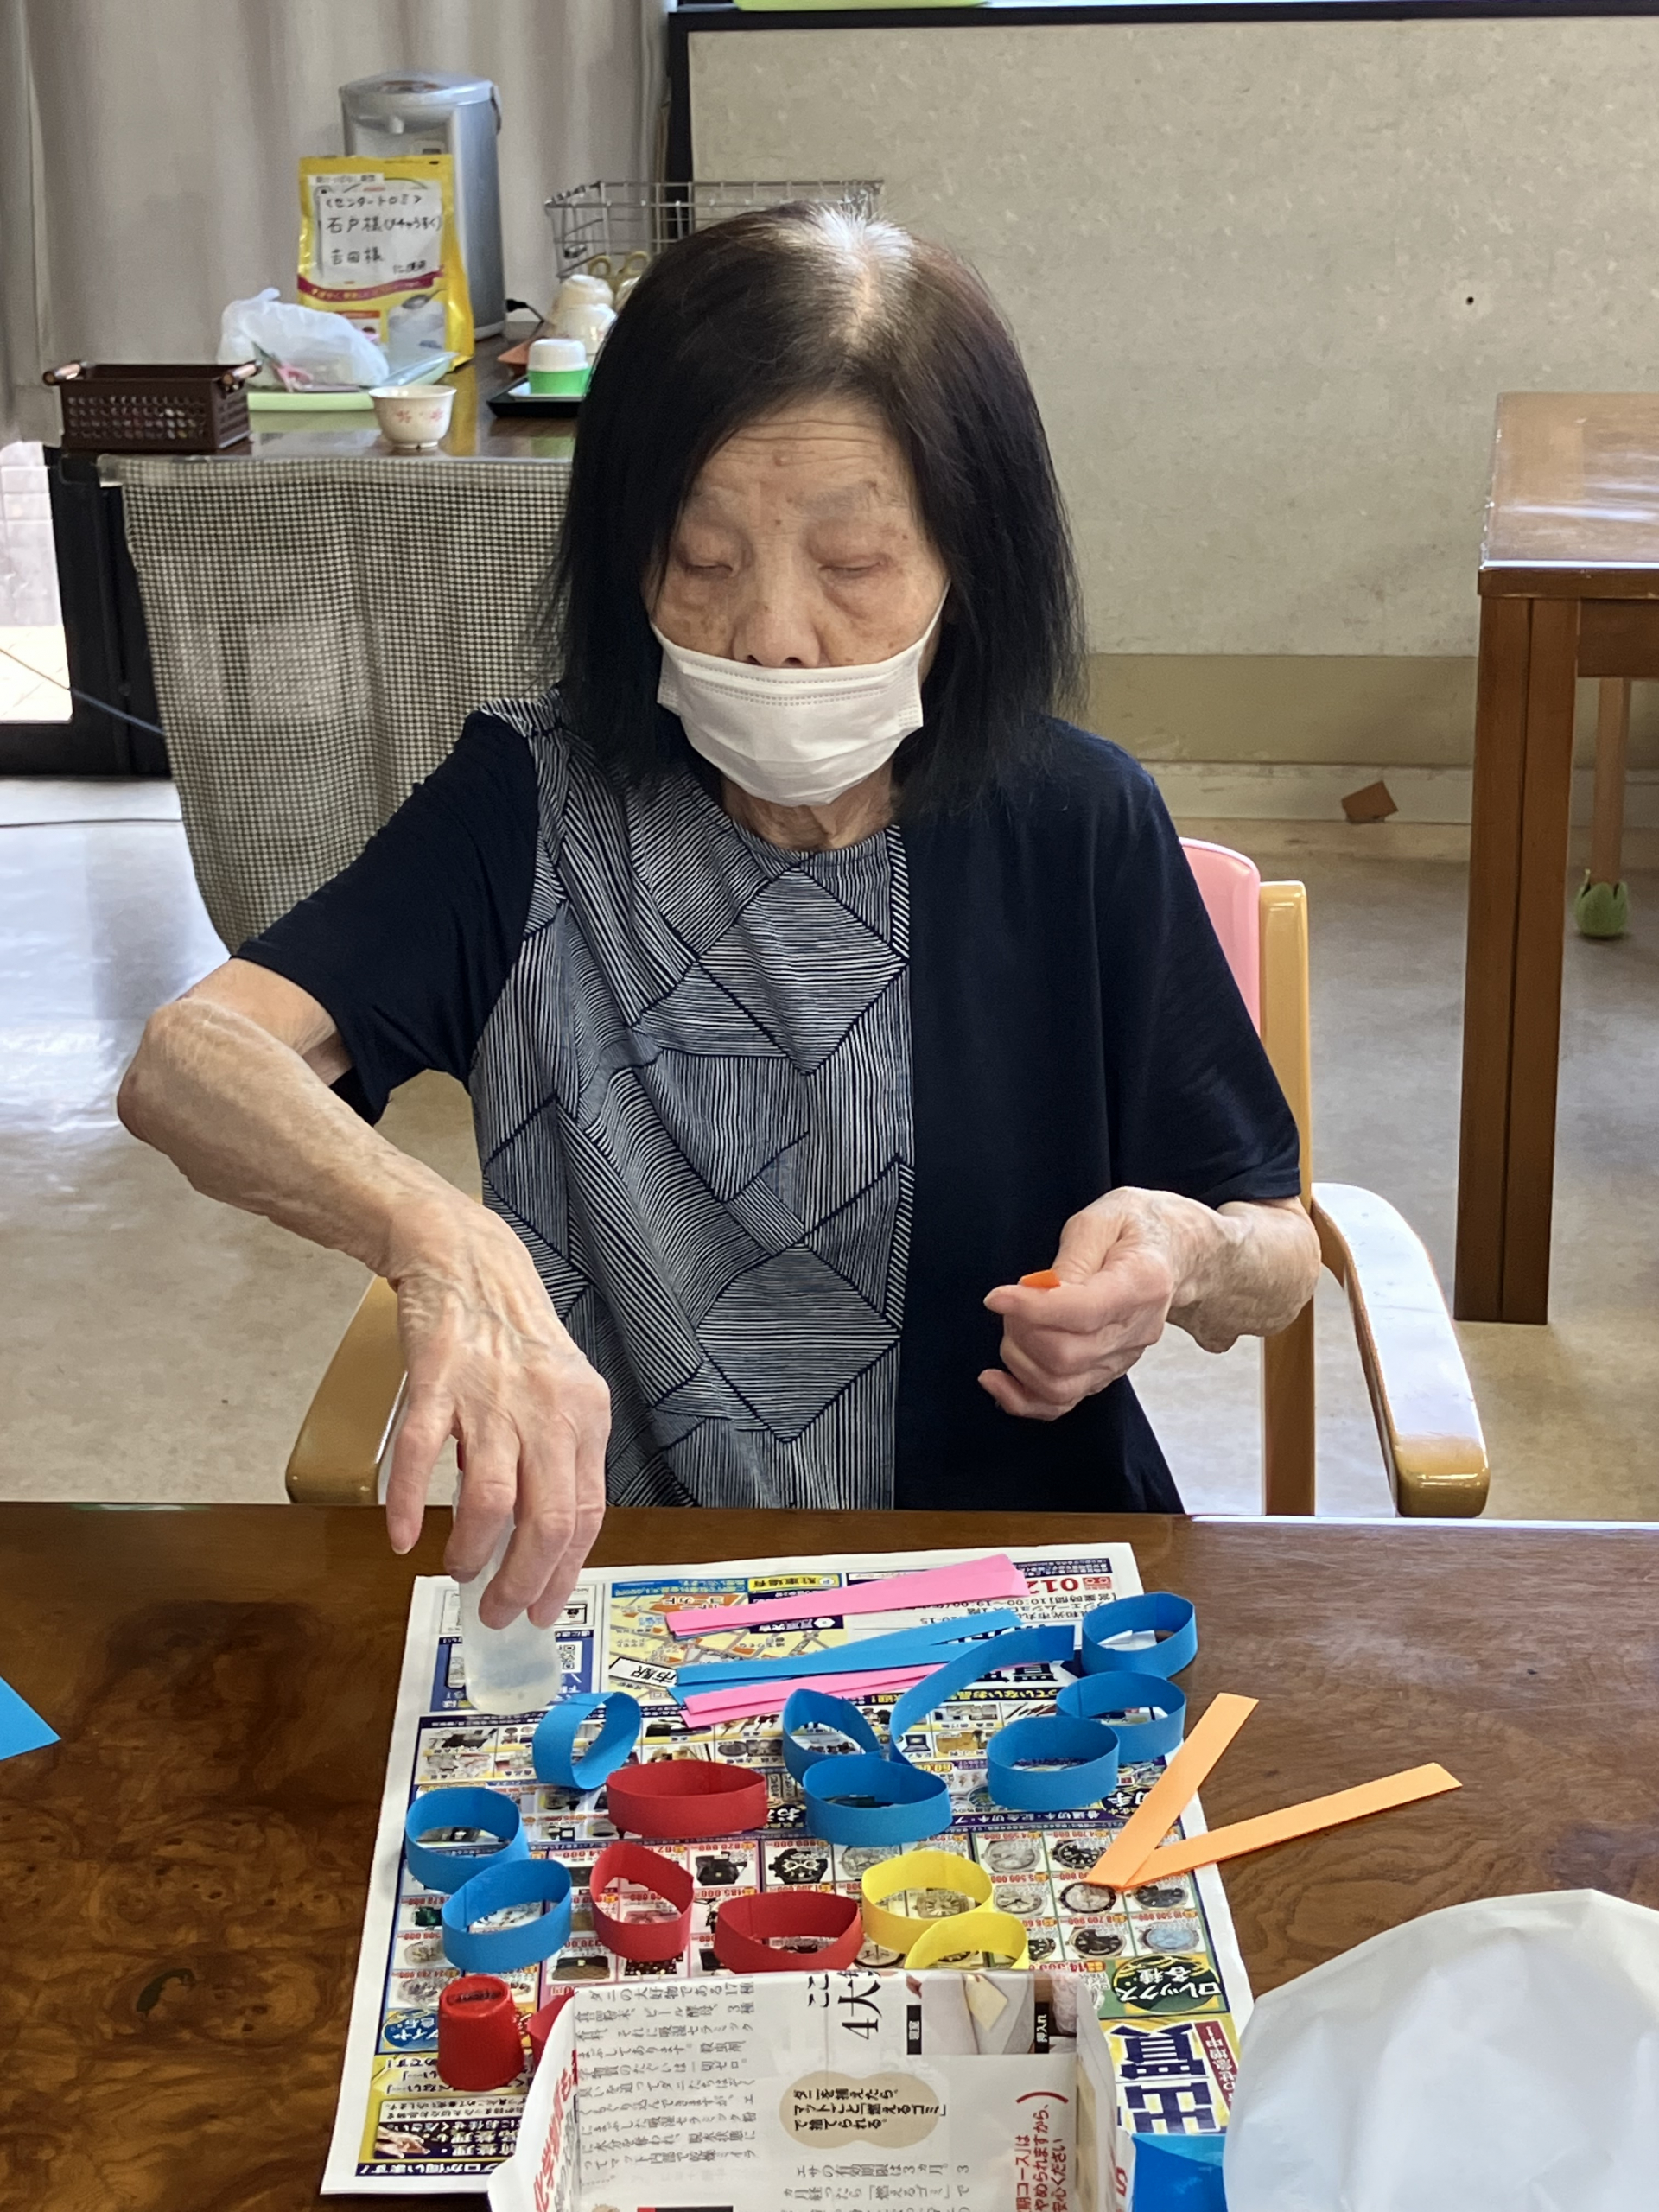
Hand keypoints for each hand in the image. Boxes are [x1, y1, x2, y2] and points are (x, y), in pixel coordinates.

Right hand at [380, 1194, 609, 1627]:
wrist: (467, 1262)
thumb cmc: (513, 1337)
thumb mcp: (559, 1394)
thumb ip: (555, 1459)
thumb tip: (537, 1542)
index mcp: (584, 1417)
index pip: (585, 1515)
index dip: (562, 1572)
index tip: (543, 1608)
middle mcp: (547, 1410)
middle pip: (546, 1521)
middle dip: (521, 1582)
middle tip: (497, 1611)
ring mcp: (491, 1397)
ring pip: (491, 1501)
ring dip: (473, 1553)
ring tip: (458, 1571)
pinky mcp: (437, 1383)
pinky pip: (422, 1458)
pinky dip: (411, 1506)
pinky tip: (404, 1535)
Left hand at [979, 1188, 1210, 1421]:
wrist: (1173, 1255)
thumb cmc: (1134, 1229)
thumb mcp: (1102, 1219)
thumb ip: (1072, 1258)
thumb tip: (1039, 1294)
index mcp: (1142, 1283)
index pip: (1084, 1312)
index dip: (1032, 1309)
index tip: (996, 1297)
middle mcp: (1137, 1331)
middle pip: (1066, 1356)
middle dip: (1021, 1331)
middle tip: (1010, 1301)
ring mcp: (1123, 1358)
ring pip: (1060, 1386)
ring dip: (1019, 1359)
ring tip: (1013, 1325)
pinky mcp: (1105, 1373)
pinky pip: (1061, 1403)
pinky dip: (1022, 1400)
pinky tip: (996, 1381)